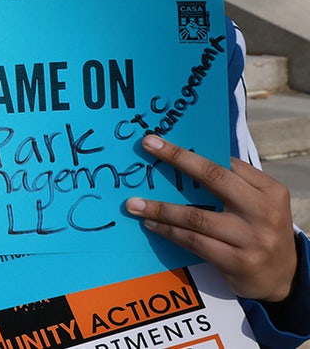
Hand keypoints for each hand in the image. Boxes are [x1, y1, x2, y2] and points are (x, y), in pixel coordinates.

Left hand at [126, 134, 297, 301]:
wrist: (284, 276)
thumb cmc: (260, 231)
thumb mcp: (258, 204)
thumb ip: (232, 184)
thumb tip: (186, 158)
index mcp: (270, 190)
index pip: (225, 164)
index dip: (190, 152)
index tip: (159, 142)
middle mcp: (264, 211)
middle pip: (214, 178)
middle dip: (177, 158)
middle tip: (147, 147)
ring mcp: (252, 238)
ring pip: (196, 217)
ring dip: (161, 208)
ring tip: (134, 204)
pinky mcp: (238, 262)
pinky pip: (194, 241)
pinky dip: (169, 231)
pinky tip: (152, 224)